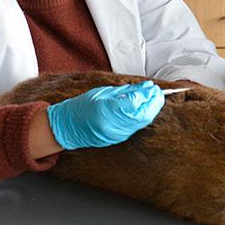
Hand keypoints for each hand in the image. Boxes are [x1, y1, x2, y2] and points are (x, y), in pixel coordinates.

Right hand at [46, 81, 163, 149]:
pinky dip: (144, 117)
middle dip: (154, 102)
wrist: (67, 127)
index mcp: (108, 110)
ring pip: (142, 122)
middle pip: (143, 114)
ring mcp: (117, 133)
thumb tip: (143, 88)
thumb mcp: (102, 93)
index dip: (147, 94)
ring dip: (151, 110)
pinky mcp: (118, 138)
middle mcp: (114, 124)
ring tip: (154, 98)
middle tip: (157, 92)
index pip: (136, 102)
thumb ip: (124, 91)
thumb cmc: (81, 107)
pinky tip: (146, 109)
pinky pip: (136, 127)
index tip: (152, 86)